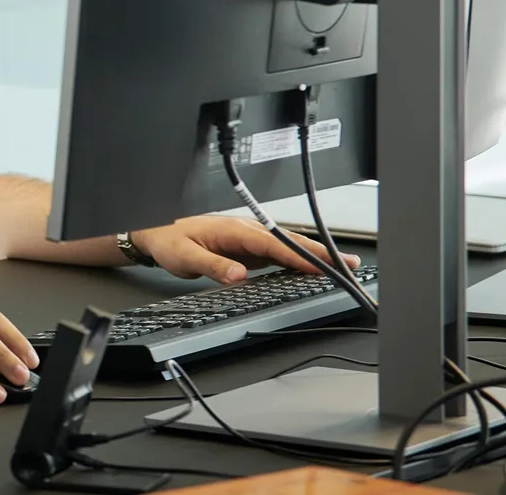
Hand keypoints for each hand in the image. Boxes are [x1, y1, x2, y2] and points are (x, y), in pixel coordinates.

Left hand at [130, 215, 358, 283]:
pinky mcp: (245, 249)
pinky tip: (310, 269)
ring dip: (313, 255)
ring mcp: (247, 239)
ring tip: (340, 266)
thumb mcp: (185, 257)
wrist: (155, 232)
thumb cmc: (169, 240)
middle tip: (349, 263)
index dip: (299, 256)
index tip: (321, 266)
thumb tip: (238, 275)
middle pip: (288, 241)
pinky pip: (276, 254)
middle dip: (319, 252)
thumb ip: (212, 266)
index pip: (273, 244)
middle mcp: (245, 231)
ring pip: (286, 247)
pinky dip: (297, 260)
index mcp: (234, 229)